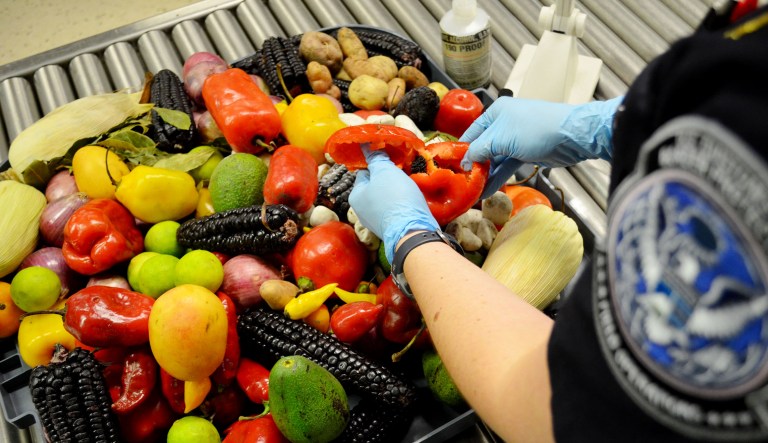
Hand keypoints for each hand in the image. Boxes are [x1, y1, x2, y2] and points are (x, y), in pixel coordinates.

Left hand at [349, 145, 438, 262]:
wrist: (412, 230)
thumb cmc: (395, 198)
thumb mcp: (384, 171)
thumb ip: (376, 157)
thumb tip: (366, 145)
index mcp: (355, 196)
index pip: (363, 172)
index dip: (377, 165)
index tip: (390, 162)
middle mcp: (362, 210)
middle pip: (376, 186)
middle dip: (388, 179)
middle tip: (402, 174)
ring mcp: (376, 221)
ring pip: (386, 198)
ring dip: (396, 191)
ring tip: (408, 188)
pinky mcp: (390, 228)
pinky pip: (394, 210)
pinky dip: (402, 204)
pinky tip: (411, 202)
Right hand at [460, 96, 622, 198]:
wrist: (571, 136)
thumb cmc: (535, 129)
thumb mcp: (501, 138)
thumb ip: (480, 150)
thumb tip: (465, 162)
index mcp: (495, 113)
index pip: (471, 133)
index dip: (461, 151)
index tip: (451, 169)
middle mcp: (503, 124)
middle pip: (482, 147)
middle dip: (474, 166)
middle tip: (463, 184)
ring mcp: (515, 139)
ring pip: (495, 159)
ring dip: (486, 175)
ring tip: (474, 192)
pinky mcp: (525, 152)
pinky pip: (507, 165)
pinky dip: (499, 177)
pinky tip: (489, 190)